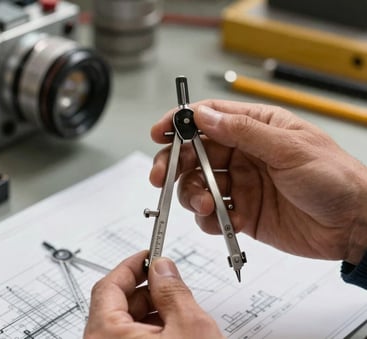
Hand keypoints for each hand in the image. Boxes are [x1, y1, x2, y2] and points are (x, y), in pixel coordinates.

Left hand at [84, 250, 223, 338]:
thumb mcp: (190, 328)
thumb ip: (174, 291)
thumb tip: (164, 268)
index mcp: (107, 336)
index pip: (108, 285)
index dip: (132, 264)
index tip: (149, 253)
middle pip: (115, 304)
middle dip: (146, 288)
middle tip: (169, 280)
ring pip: (124, 323)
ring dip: (150, 310)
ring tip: (177, 309)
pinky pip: (130, 338)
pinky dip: (149, 329)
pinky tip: (172, 330)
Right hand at [150, 100, 366, 264]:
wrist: (353, 225)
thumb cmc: (334, 178)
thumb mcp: (290, 148)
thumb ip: (244, 131)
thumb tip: (205, 116)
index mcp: (255, 129)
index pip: (209, 118)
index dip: (179, 123)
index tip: (159, 132)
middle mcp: (243, 155)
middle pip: (194, 154)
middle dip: (173, 163)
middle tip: (162, 175)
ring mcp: (240, 185)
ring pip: (197, 185)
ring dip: (193, 195)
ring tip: (206, 203)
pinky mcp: (242, 212)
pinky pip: (212, 214)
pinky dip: (209, 219)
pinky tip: (223, 220)